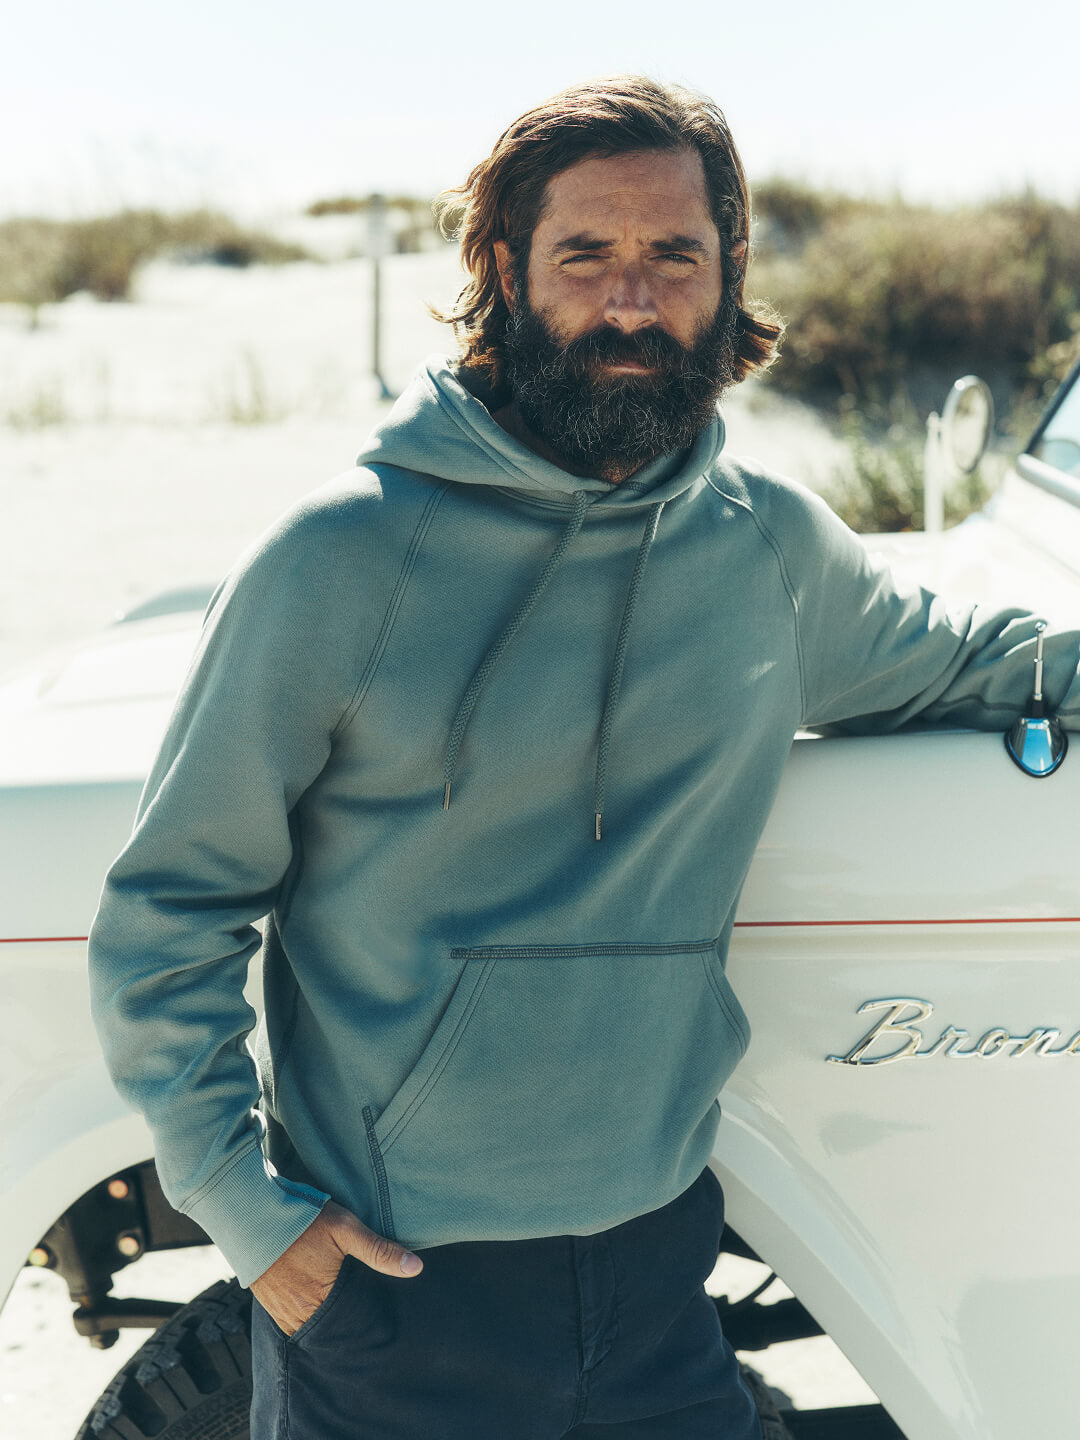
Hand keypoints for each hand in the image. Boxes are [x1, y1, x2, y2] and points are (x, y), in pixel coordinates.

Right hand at [249, 1199, 422, 1336]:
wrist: (252, 1215)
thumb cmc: (301, 1219)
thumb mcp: (346, 1228)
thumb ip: (379, 1250)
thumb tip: (415, 1268)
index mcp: (323, 1300)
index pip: (353, 1324)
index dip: (367, 1320)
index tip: (379, 1316)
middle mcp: (301, 1313)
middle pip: (332, 1328)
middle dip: (346, 1322)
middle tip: (361, 1311)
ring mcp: (283, 1311)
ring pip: (312, 1327)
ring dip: (325, 1319)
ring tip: (340, 1305)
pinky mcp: (270, 1304)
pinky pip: (292, 1321)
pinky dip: (306, 1316)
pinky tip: (317, 1301)